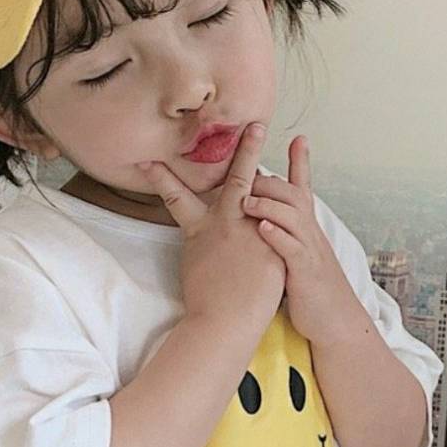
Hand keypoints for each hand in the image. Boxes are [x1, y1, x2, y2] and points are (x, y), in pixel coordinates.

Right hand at [138, 123, 286, 333]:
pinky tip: (298, 182)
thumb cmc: (204, 303)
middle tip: (252, 124)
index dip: (162, 177)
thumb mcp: (195, 266)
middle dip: (242, 149)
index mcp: (199, 230)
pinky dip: (287, 204)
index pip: (176, 196)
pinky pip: (281, 219)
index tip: (147, 160)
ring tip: (271, 137)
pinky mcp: (270, 243)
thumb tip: (206, 237)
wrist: (223, 322)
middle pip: (235, 179)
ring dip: (269, 164)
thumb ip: (203, 244)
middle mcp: (225, 223)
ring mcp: (251, 231)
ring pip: (261, 189)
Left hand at [239, 135, 344, 346]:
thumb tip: (263, 219)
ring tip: (246, 199)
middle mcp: (309, 234)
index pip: (304, 188)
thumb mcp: (297, 255)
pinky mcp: (306, 271)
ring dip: (268, 204)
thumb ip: (284, 235)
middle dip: (268, 180)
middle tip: (242, 173)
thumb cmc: (310, 289)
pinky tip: (262, 228)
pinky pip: (292, 248)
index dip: (301, 162)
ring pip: (292, 215)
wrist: (335, 322)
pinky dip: (277, 235)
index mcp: (306, 229)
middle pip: (292, 194)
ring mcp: (309, 251)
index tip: (298, 137)